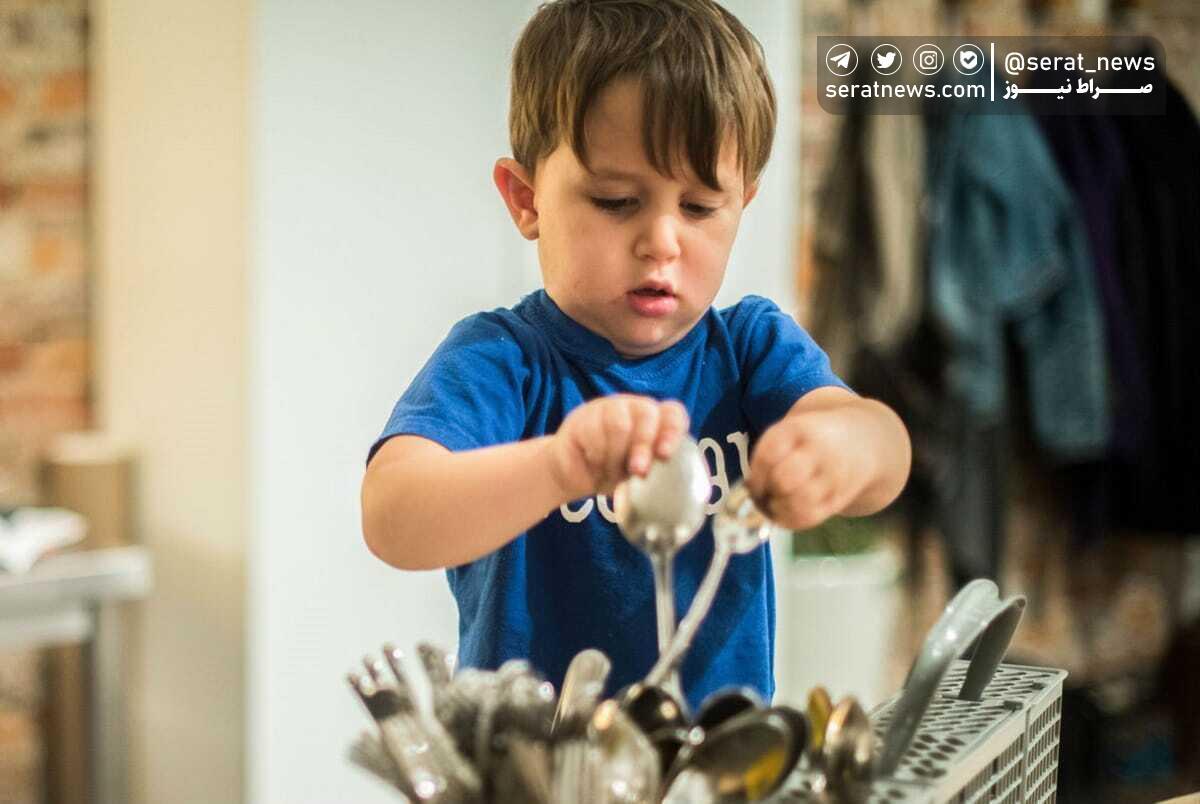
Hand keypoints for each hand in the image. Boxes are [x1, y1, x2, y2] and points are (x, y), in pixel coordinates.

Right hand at [549, 395, 689, 498]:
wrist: (576, 476)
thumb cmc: (615, 473)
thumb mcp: (638, 476)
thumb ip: (653, 472)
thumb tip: (666, 484)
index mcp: (655, 422)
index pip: (673, 413)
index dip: (673, 431)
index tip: (665, 455)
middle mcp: (633, 408)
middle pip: (647, 413)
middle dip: (643, 446)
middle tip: (638, 471)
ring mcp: (608, 408)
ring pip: (619, 425)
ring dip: (616, 455)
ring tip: (611, 471)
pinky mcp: (584, 415)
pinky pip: (593, 432)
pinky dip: (597, 455)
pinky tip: (595, 463)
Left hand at [746, 408, 874, 530]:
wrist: (863, 441)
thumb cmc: (811, 439)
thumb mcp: (790, 432)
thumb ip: (768, 455)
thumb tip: (746, 492)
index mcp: (798, 430)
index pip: (769, 455)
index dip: (756, 476)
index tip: (752, 483)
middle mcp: (818, 452)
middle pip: (784, 480)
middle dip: (768, 491)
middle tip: (764, 494)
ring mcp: (831, 476)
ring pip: (798, 503)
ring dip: (779, 508)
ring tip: (776, 503)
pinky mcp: (838, 498)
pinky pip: (809, 517)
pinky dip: (791, 520)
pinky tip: (786, 513)